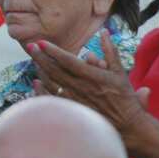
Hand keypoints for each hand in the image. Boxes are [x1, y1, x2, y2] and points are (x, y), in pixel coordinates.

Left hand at [30, 30, 149, 136]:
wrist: (127, 125)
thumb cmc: (124, 98)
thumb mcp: (120, 72)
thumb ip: (110, 51)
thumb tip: (104, 32)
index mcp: (93, 76)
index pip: (68, 61)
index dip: (53, 51)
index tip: (41, 42)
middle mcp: (82, 88)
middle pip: (55, 70)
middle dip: (41, 57)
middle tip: (30, 46)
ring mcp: (75, 101)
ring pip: (52, 83)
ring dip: (41, 70)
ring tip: (34, 60)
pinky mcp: (72, 111)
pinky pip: (53, 99)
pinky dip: (42, 90)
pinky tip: (36, 82)